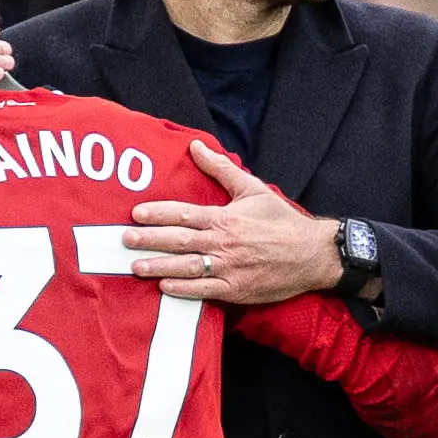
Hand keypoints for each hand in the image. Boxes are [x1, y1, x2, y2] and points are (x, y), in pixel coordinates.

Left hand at [125, 140, 344, 303]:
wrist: (312, 254)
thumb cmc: (281, 221)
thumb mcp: (253, 189)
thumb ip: (221, 169)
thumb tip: (195, 146)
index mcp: (225, 218)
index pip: (184, 214)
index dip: (158, 213)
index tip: (136, 213)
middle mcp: (223, 243)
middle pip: (179, 241)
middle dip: (149, 240)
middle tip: (125, 240)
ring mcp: (229, 269)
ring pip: (187, 267)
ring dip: (159, 267)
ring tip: (136, 267)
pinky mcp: (237, 290)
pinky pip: (205, 291)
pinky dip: (184, 289)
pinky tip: (165, 287)